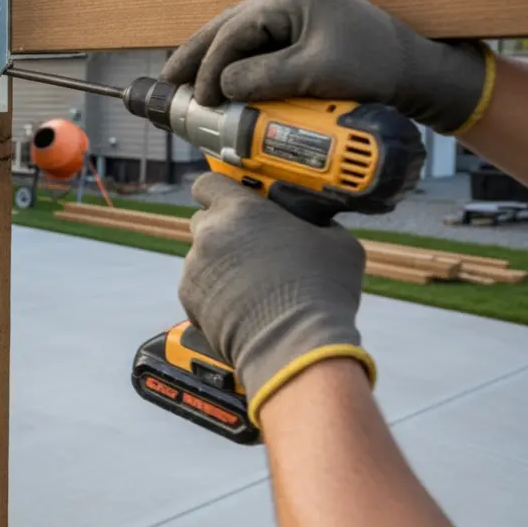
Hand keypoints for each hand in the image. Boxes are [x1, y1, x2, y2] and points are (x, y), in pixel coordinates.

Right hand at [160, 0, 493, 134]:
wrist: (416, 72)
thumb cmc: (374, 69)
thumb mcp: (315, 74)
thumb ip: (262, 78)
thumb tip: (220, 87)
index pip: (234, 32)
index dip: (209, 68)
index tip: (198, 101)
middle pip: (226, 25)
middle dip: (194, 56)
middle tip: (166, 83)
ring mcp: (294, 8)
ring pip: (236, 33)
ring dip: (210, 59)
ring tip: (182, 83)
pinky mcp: (300, 28)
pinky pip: (254, 42)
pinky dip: (232, 61)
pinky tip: (217, 79)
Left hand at [179, 172, 375, 424]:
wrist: (294, 344)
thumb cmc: (319, 290)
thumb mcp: (338, 242)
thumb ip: (316, 223)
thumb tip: (314, 226)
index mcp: (241, 210)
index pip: (209, 182)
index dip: (222, 190)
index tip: (235, 198)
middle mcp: (210, 234)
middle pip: (204, 219)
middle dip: (224, 228)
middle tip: (253, 244)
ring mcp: (195, 268)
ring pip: (203, 256)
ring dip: (221, 262)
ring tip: (254, 283)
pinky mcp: (189, 299)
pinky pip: (199, 286)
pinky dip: (214, 292)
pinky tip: (243, 304)